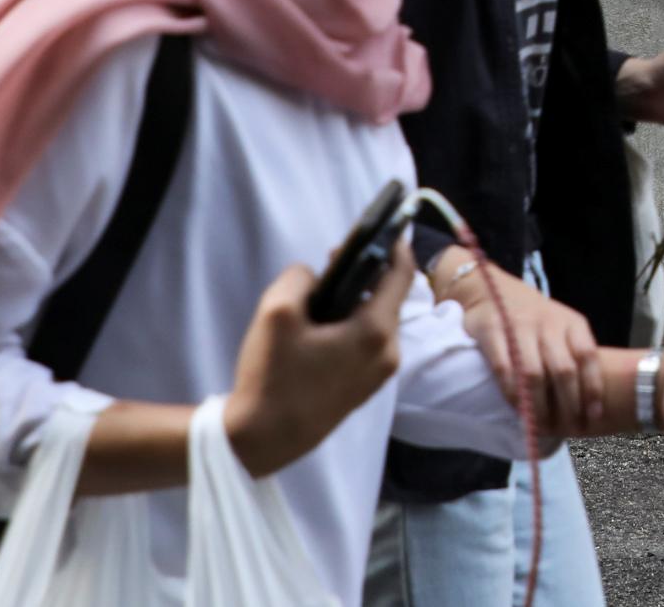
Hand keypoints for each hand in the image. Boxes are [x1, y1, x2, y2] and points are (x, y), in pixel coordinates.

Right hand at [222, 240, 412, 476]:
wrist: (263, 440)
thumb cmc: (272, 376)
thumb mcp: (277, 311)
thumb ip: (301, 276)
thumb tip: (316, 276)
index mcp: (377, 332)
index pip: (401, 274)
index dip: (394, 244)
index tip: (382, 224)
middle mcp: (389, 354)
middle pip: (387, 298)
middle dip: (365, 274)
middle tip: (332, 261)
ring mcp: (379, 376)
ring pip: (375, 321)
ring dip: (355, 302)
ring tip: (319, 297)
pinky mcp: (364, 388)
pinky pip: (367, 343)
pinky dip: (351, 326)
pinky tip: (319, 328)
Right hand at [447, 259, 604, 434]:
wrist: (490, 288)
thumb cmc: (533, 318)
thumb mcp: (560, 327)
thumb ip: (573, 355)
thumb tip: (590, 404)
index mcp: (571, 322)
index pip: (587, 356)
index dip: (592, 388)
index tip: (593, 416)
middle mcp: (548, 322)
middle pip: (563, 370)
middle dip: (567, 405)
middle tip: (565, 429)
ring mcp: (519, 325)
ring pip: (534, 373)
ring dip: (539, 405)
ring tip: (540, 426)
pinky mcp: (492, 330)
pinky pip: (504, 368)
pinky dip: (512, 393)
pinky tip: (516, 408)